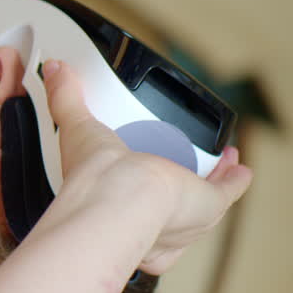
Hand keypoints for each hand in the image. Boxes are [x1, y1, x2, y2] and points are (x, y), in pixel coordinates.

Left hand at [42, 59, 251, 275]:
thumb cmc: (95, 179)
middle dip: (177, 183)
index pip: (129, 198)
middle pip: (168, 202)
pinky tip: (239, 169)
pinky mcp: (208, 206)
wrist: (122, 200)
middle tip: (184, 163)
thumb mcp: (76, 128)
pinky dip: (235, 180)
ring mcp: (180, 216)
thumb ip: (65, 100)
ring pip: (199, 198)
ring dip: (211, 177)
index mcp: (116, 207)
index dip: (138, 180)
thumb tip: (53, 71)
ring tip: (218, 159)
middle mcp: (148, 220)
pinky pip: (226, 192)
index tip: (144, 161)